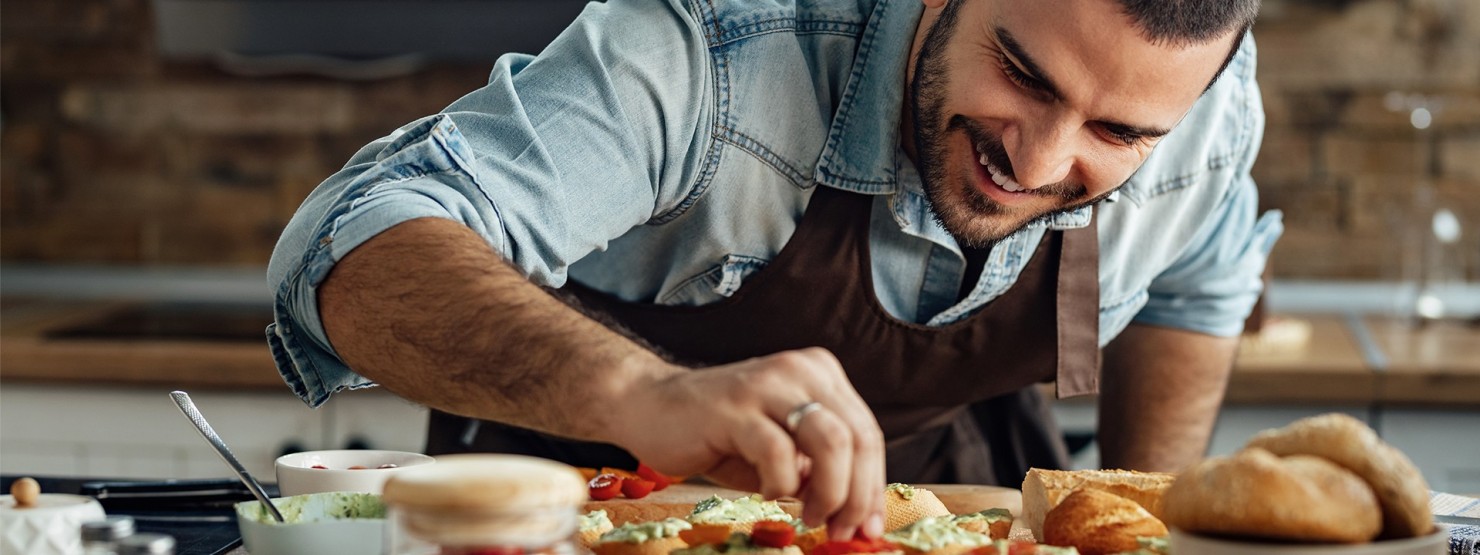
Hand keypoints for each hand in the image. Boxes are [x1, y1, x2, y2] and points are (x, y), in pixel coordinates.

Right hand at [613, 348, 885, 539]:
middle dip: (858, 495)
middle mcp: (800, 370)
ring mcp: (767, 384)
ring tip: (810, 517)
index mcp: (818, 374)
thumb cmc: (719, 435)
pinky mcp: (735, 407)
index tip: (868, 526)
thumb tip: (858, 513)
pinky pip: (779, 452)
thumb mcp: (781, 450)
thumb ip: (819, 470)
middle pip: (858, 437)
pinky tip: (768, 493)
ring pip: (832, 440)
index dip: (873, 485)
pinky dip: (783, 485)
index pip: (867, 432)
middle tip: (841, 530)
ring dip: (830, 492)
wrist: (648, 407)